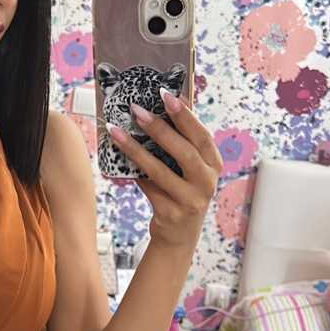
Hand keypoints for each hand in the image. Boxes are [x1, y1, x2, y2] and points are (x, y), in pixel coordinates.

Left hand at [107, 89, 222, 249]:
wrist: (178, 235)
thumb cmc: (181, 190)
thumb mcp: (188, 167)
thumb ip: (179, 142)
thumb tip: (158, 105)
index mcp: (213, 164)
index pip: (202, 135)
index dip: (185, 115)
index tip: (166, 95)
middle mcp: (206, 182)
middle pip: (185, 152)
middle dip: (160, 128)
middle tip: (137, 110)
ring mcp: (190, 200)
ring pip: (160, 170)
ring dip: (135, 148)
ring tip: (116, 130)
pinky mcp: (171, 213)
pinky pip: (147, 186)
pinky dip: (131, 171)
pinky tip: (116, 155)